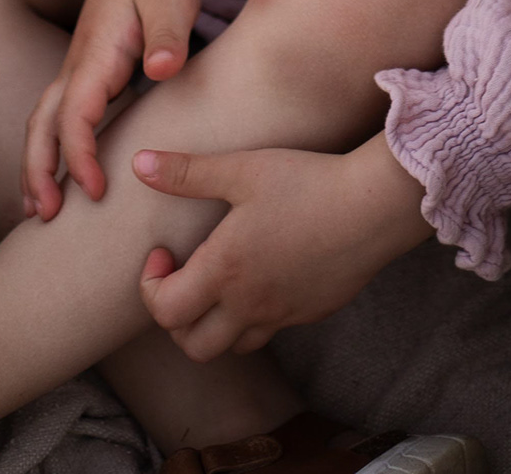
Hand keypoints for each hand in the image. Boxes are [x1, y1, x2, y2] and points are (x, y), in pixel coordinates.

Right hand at [21, 0, 200, 217]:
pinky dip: (49, 149)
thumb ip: (168, 32)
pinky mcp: (86, 73)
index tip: (94, 191)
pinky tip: (61, 175)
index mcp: (96, 54)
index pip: (75, 115)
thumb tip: (163, 69)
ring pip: (42, 122)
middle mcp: (77, 65)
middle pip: (42, 124)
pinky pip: (58, 118)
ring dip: (35, 164)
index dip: (79, 156)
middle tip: (41, 218)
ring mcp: (77, 69)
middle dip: (37, 170)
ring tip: (36, 210)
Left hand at [130, 135, 429, 360]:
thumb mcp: (241, 169)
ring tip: (216, 280)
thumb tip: (138, 165)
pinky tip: (260, 275)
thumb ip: (187, 172)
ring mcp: (282, 315)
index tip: (162, 252)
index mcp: (225, 272)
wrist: (372, 208)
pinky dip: (250, 318)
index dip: (150, 288)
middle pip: (194, 346)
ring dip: (212, 325)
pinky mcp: (309, 313)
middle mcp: (250, 305)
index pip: (166, 311)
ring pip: (232, 346)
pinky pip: (268, 332)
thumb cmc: (305, 183)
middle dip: (175, 319)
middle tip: (182, 276)